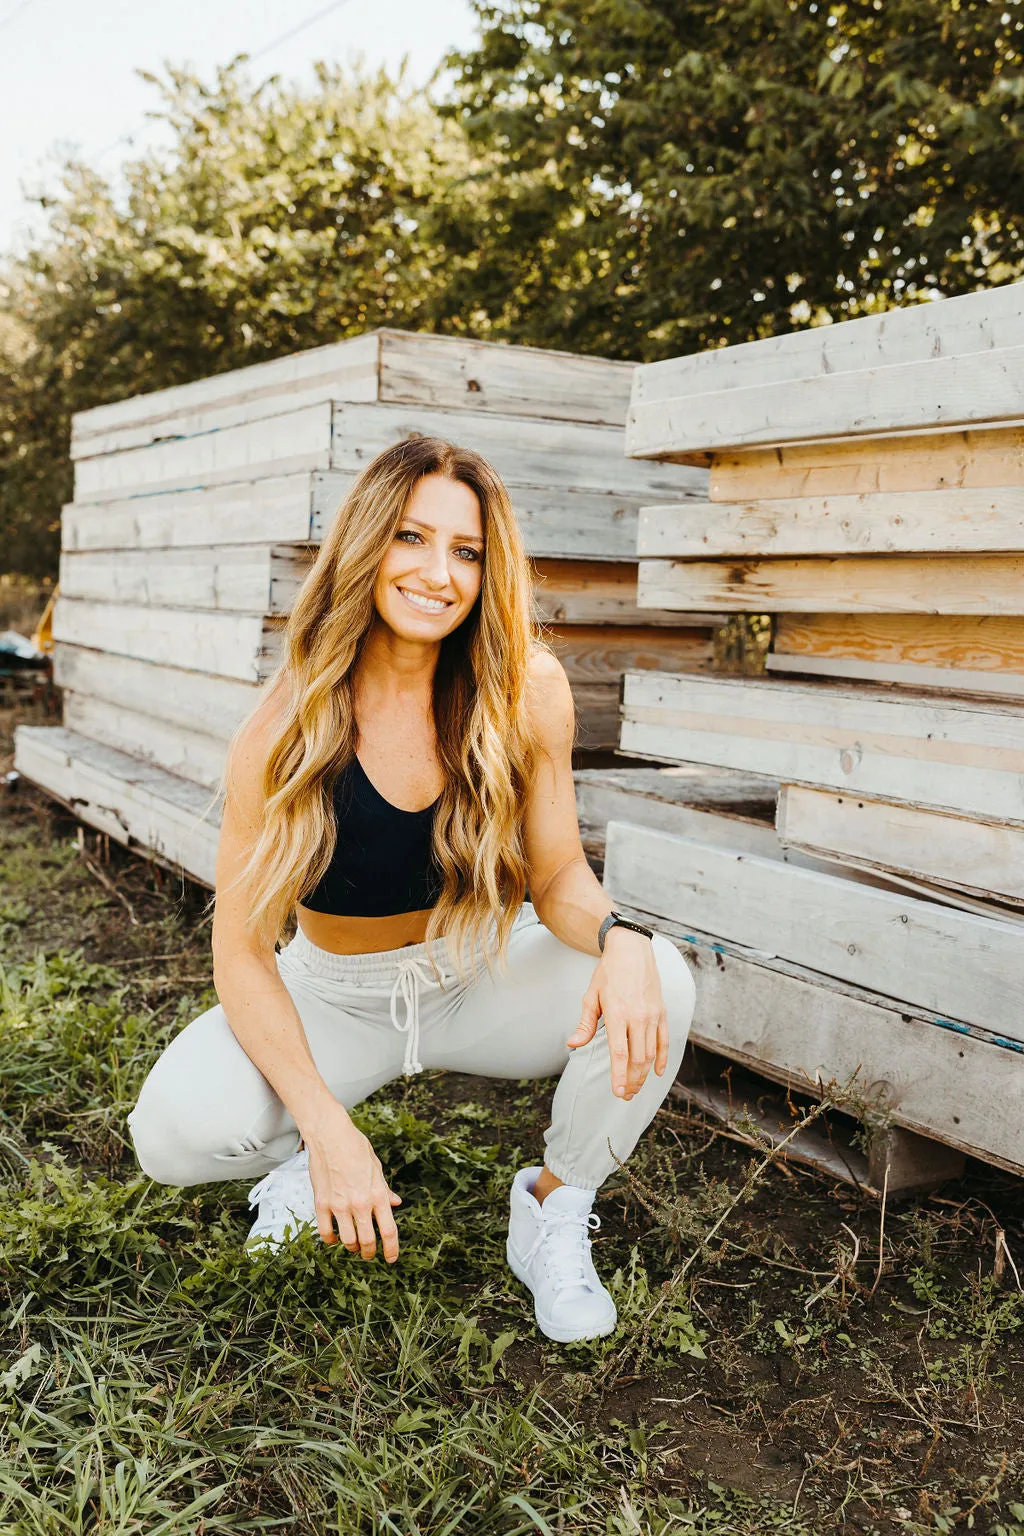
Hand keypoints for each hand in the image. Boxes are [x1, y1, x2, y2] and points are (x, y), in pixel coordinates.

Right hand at [302, 1100, 401, 1261]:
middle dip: (370, 1253)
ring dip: (351, 1247)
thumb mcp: (377, 1167)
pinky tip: (334, 1237)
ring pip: (347, 1241)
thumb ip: (385, 1190)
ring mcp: (339, 1205)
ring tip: (353, 1245)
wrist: (330, 1135)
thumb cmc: (356, 1147)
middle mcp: (360, 1203)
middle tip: (369, 1254)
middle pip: (367, 1242)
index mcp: (377, 1194)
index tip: (391, 1258)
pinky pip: (326, 1233)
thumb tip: (396, 1203)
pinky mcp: (321, 1203)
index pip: (389, 1231)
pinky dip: (331, 1240)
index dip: (392, 1249)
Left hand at [565, 929, 667, 1100]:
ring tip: (636, 1087)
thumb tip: (572, 1045)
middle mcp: (638, 1016)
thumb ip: (585, 1024)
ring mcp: (653, 1015)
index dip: (619, 1076)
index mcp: (617, 1013)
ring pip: (651, 1053)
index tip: (618, 1093)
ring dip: (644, 1074)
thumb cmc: (608, 974)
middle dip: (632, 1081)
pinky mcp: (662, 1013)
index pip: (619, 1053)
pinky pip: (664, 1041)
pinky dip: (662, 1059)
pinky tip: (656, 1072)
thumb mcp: (591, 996)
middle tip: (625, 1095)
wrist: (632, 950)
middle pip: (638, 1058)